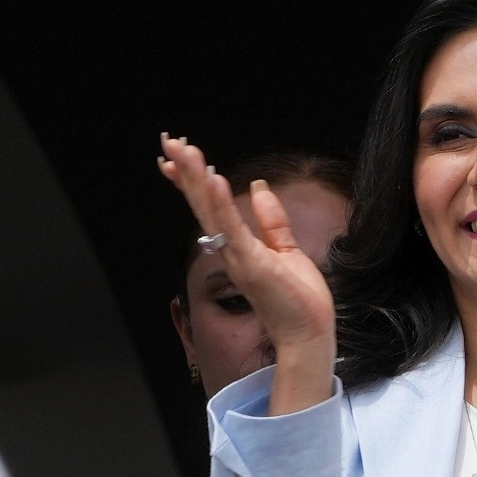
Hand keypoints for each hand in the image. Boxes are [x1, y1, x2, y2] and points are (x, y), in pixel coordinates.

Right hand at [158, 134, 335, 414]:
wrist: (307, 333)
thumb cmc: (299, 300)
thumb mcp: (286, 250)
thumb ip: (271, 220)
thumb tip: (258, 187)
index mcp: (237, 246)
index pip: (210, 206)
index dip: (192, 181)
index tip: (176, 156)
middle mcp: (230, 250)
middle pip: (203, 204)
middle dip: (186, 172)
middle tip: (169, 142)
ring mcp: (238, 257)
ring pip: (212, 211)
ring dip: (198, 179)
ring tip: (185, 151)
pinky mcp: (251, 263)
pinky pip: (232, 228)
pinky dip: (222, 204)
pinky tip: (214, 180)